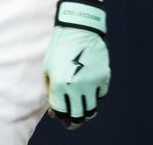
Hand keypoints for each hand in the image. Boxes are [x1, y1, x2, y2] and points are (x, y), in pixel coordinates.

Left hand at [44, 0, 109, 129]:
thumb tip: (55, 107)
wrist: (79, 29)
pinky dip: (94, 97)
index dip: (58, 115)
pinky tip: (88, 93)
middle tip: (70, 123)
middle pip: (78, 115)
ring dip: (85, 113)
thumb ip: (51, 88)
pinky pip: (100, 95)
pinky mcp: (104, 78)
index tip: (57, 114)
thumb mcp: (48, 67)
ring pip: (92, 110)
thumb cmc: (59, 47)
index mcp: (60, 84)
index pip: (60, 110)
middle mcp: (77, 87)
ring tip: (81, 111)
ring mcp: (93, 83)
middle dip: (73, 122)